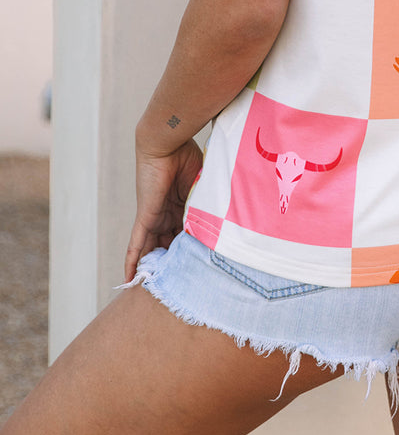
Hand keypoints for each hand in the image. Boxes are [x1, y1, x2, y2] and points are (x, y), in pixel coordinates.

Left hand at [124, 138, 202, 282]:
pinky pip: (136, 244)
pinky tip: (130, 280)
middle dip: (173, 264)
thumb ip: (211, 204)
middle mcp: (166, 214)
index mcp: (182, 207)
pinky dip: (133, 261)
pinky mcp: (144, 217)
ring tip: (156, 291)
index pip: (186, 235)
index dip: (190, 251)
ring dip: (155, 268)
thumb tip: (232, 218)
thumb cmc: (189, 157)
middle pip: (169, 246)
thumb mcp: (204, 187)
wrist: (168, 142)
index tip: (198, 268)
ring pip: (153, 250)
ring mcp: (154, 217)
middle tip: (181, 285)